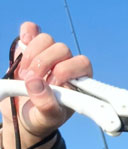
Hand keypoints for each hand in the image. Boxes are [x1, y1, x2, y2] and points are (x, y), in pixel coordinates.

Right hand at [0, 22, 91, 148]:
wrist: (23, 116)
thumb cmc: (42, 118)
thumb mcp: (47, 117)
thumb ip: (46, 104)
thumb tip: (35, 82)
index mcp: (78, 81)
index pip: (82, 63)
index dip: (65, 70)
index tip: (51, 84)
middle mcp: (66, 64)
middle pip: (61, 49)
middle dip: (43, 64)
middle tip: (31, 81)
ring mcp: (48, 55)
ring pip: (46, 39)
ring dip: (31, 55)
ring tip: (24, 75)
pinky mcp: (29, 49)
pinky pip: (32, 30)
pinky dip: (27, 33)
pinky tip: (23, 43)